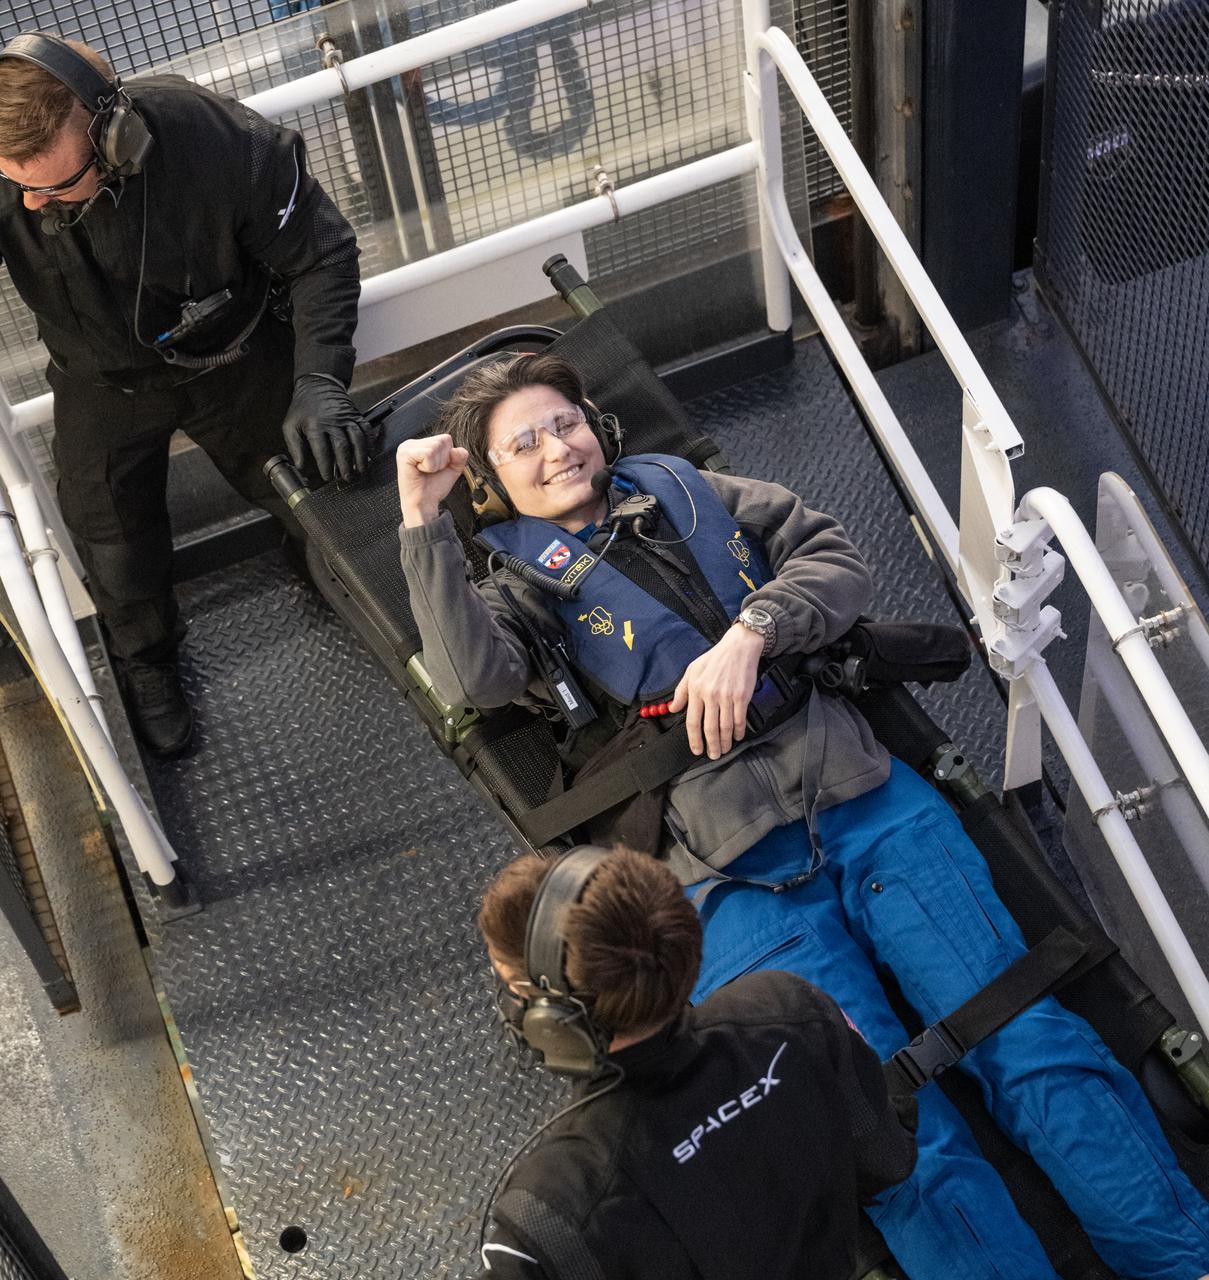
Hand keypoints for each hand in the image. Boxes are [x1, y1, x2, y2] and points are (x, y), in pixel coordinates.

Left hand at [282, 374, 377, 482]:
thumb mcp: (290, 425)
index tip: (327, 477)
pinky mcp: (356, 415)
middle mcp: (332, 421)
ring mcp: (346, 417)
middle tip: (346, 478)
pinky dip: (370, 443)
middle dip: (345, 465)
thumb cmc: (303, 408)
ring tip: (361, 470)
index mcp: (314, 425)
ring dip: (360, 456)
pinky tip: (370, 455)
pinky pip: (366, 430)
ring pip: (357, 439)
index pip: (321, 449)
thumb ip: (294, 447)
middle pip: (342, 446)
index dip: (325, 465)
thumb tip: (300, 466)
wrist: (317, 385)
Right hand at [396, 434, 468, 525]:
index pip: (446, 439)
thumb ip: (460, 457)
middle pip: (442, 441)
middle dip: (442, 461)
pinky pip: (428, 454)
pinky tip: (419, 471)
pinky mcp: (404, 453)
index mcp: (422, 444)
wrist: (423, 503)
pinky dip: (429, 466)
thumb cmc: (433, 487)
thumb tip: (459, 450)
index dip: (447, 457)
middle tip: (430, 472)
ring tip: (425, 472)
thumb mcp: (452, 469)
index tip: (436, 469)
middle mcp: (412, 442)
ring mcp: (406, 447)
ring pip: (435, 447)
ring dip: (435, 465)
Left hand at [668, 624, 764, 758]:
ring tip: (724, 750)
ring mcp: (727, 697)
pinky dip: (738, 731)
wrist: (738, 647)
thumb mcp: (692, 670)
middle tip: (712, 755)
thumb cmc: (714, 658)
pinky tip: (737, 737)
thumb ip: (681, 691)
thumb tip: (673, 708)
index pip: (692, 721)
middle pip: (709, 728)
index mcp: (696, 689)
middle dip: (711, 745)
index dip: (694, 739)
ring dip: (724, 742)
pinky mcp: (742, 696)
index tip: (696, 749)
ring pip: (725, 727)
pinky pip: (740, 719)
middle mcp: (711, 695)